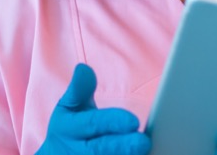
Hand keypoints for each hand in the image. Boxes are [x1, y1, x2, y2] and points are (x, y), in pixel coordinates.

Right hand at [36, 63, 151, 154]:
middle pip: (102, 150)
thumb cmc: (70, 129)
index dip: (112, 122)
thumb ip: (79, 89)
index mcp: (68, 129)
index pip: (92, 124)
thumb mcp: (69, 108)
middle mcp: (78, 151)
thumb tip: (83, 69)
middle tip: (143, 142)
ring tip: (148, 150)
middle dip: (124, 146)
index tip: (133, 121)